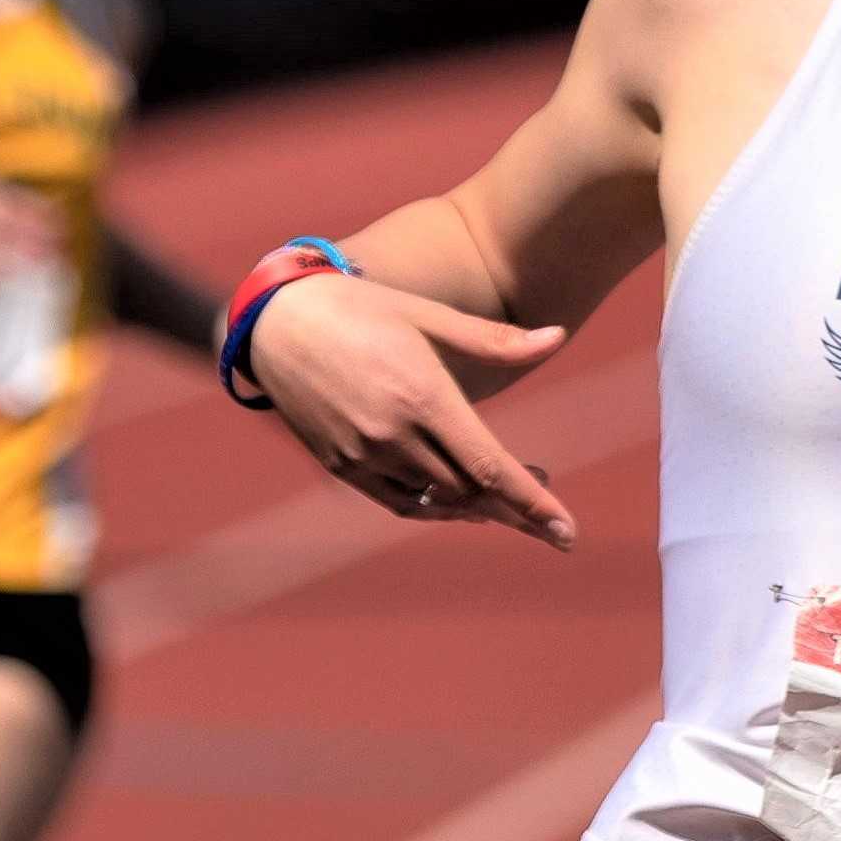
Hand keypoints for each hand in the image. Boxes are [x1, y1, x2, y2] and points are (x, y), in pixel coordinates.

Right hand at [243, 271, 576, 544]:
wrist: (273, 323)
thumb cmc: (361, 308)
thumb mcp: (429, 315)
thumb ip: (496, 339)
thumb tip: (557, 337)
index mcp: (422, 396)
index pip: (490, 466)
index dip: (532, 502)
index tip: (566, 531)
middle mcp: (392, 434)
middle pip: (470, 491)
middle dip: (517, 506)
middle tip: (551, 511)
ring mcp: (362, 454)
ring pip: (438, 500)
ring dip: (481, 507)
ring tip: (514, 500)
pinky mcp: (340, 465)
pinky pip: (400, 501)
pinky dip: (437, 508)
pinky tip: (463, 502)